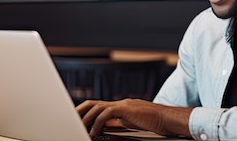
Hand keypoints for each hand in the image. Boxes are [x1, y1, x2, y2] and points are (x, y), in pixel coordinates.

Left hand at [76, 98, 191, 137]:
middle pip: (93, 103)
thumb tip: (105, 127)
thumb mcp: (131, 123)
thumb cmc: (153, 122)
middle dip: (80, 112)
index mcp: (119, 106)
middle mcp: (118, 103)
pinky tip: (94, 132)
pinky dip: (97, 123)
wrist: (166, 118)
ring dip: (86, 118)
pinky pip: (106, 114)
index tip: (76, 120)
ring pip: (97, 107)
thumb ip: (118, 123)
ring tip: (80, 129)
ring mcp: (122, 105)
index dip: (85, 111)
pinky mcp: (126, 109)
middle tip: (70, 121)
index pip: (97, 105)